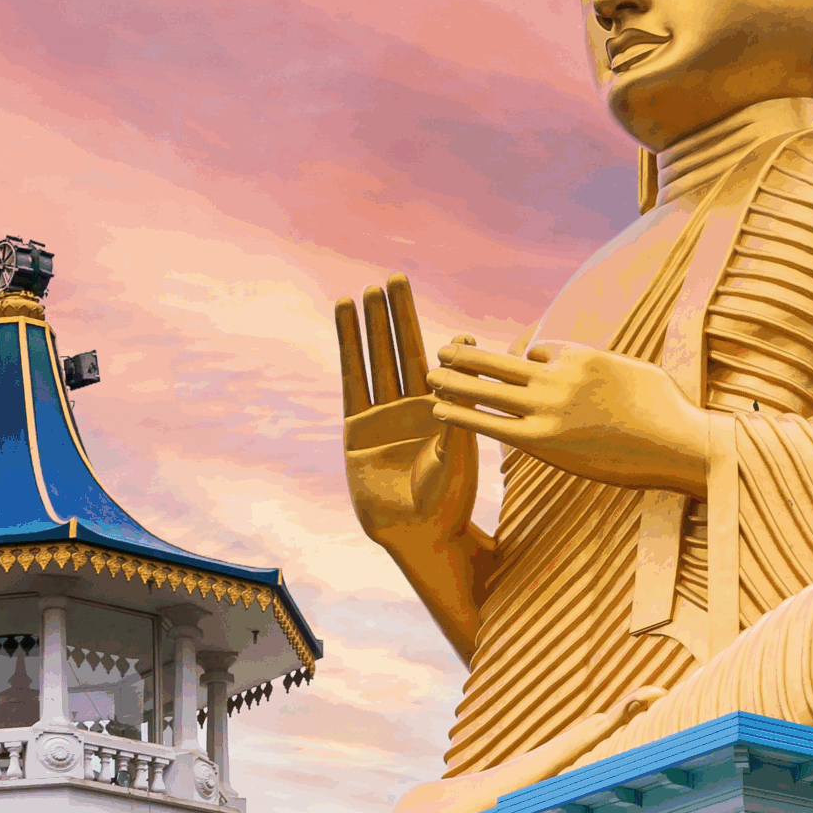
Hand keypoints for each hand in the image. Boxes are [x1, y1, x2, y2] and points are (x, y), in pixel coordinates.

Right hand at [337, 274, 476, 545]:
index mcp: (442, 409)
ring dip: (369, 327)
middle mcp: (412, 407)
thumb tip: (467, 361)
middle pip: (402, 350)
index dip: (432, 332)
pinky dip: (349, 351)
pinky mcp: (357, 428)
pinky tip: (344, 322)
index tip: (439, 310)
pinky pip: (353, 383)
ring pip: (376, 361)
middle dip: (397, 316)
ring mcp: (383, 415)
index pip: (437, 360)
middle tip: (394, 278)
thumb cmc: (450, 499)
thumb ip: (458, 407)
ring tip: (363, 293)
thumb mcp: (460, 449)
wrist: (418, 533)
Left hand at [428, 338, 709, 494]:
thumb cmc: (666, 411)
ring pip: (488, 388)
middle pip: (500, 361)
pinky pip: (491, 423)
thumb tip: (583, 366)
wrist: (680, 443)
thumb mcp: (633, 371)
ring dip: (454, 380)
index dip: (525, 367)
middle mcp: (559, 375)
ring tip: (430, 374)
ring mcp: (550, 407)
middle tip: (444, 350)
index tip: (520, 378)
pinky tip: (439, 411)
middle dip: (468, 356)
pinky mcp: (544, 441)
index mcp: (580, 355)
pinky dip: (461, 414)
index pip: (537, 353)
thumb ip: (601, 365)